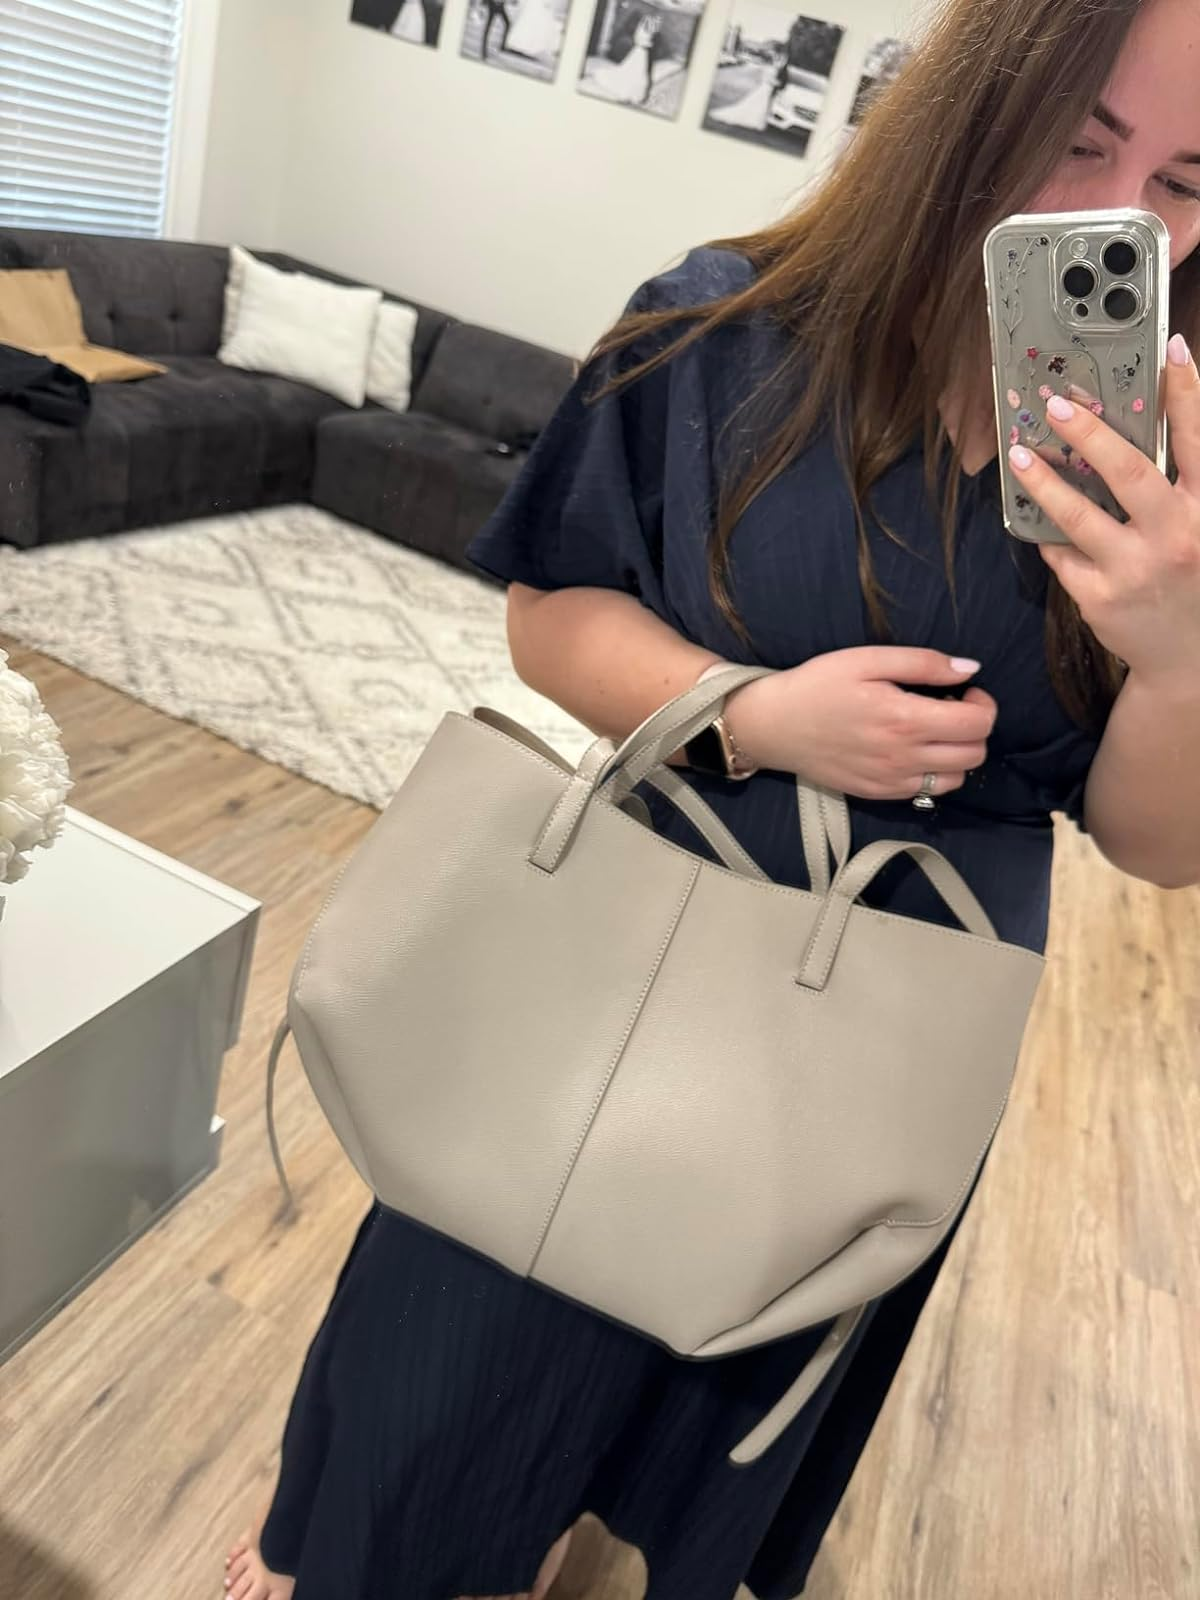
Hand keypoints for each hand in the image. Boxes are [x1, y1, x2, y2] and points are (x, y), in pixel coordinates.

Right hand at [726, 647, 996, 801]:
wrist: (774, 726)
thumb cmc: (818, 685)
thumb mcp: (867, 659)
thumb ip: (923, 663)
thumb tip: (970, 669)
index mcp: (904, 719)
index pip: (978, 724)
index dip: (983, 704)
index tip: (964, 690)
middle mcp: (903, 757)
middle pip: (975, 754)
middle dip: (975, 728)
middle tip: (951, 708)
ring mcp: (892, 781)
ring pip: (957, 779)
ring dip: (958, 754)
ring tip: (933, 731)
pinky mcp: (879, 794)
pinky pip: (928, 792)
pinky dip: (934, 772)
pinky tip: (912, 750)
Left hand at [1008, 333, 1199, 688]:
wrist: (1187, 658)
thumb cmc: (1193, 577)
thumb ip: (1186, 481)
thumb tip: (1154, 421)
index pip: (1199, 440)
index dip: (1187, 392)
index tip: (1170, 350)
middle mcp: (1177, 537)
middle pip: (1128, 472)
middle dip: (1089, 434)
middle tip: (1058, 405)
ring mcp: (1135, 570)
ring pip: (1077, 515)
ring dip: (1043, 480)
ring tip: (1020, 455)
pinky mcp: (1099, 599)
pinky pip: (1061, 554)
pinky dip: (1046, 531)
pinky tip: (1032, 511)